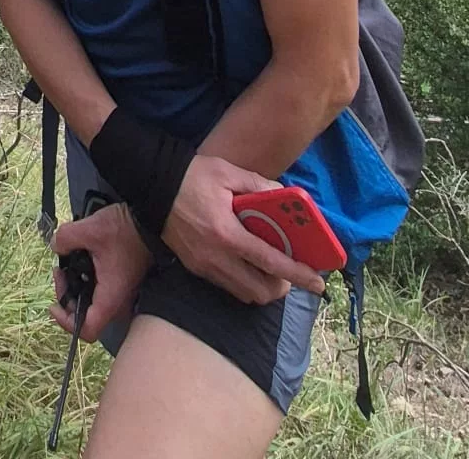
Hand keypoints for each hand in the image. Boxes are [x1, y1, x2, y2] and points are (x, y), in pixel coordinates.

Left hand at [49, 203, 149, 340]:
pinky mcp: (124, 282)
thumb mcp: (90, 229)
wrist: (152, 221)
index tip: (54, 303)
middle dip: (68, 295)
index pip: (87, 330)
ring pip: (93, 302)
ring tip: (68, 263)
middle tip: (60, 271)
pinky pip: (101, 290)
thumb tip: (56, 246)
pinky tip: (82, 258)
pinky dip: (87, 279)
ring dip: (76, 286)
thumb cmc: (125, 230)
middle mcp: (119, 302)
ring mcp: (123, 293)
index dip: (66, 322)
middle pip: (87, 316)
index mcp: (110, 298)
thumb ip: (66, 239)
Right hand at [160, 155, 326, 304]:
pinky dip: (243, 283)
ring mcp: (204, 266)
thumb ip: (258, 185)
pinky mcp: (194, 268)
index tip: (319, 283)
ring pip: (244, 294)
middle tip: (289, 272)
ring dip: (262, 288)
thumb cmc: (190, 176)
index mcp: (227, 234)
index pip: (271, 263)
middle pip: (260, 291)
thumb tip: (284, 194)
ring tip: (270, 270)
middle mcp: (216, 257)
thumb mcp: (227, 172)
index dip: (298, 275)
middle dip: (282, 287)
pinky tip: (246, 264)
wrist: (150, 184)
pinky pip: (227, 287)